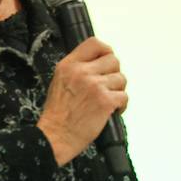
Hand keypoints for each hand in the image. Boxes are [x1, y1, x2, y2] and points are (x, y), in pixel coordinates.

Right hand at [37, 37, 127, 164]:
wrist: (55, 136)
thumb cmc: (58, 114)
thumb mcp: (60, 81)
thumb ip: (77, 69)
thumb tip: (99, 62)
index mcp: (69, 65)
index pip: (94, 43)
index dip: (105, 51)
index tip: (106, 62)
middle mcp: (82, 72)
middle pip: (114, 60)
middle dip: (113, 74)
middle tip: (107, 87)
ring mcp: (95, 86)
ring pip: (121, 79)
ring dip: (117, 91)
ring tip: (106, 101)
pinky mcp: (105, 101)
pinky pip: (124, 97)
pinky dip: (121, 106)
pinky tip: (110, 112)